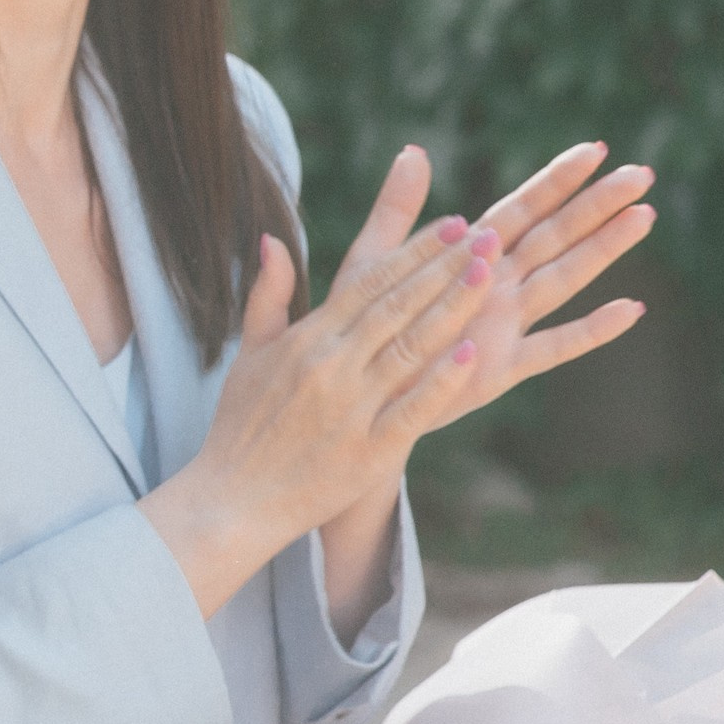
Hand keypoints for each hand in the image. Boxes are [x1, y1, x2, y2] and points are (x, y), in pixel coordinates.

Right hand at [148, 165, 505, 613]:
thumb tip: (272, 240)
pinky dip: (441, 381)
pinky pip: (412, 409)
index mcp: (306, 339)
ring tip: (490, 275)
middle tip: (489, 235)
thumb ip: (268, 295)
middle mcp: (331, 366)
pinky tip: (471, 352)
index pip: (371, 283)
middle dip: (447, 267)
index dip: (415, 251)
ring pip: (411, 348)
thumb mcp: (249, 354)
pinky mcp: (369, 451)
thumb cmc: (241, 425)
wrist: (233, 498)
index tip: (454, 224)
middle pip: (398, 306)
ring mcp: (352, 409)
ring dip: (453, 308)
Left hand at [328, 142, 654, 430]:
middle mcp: (495, 285)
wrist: (357, 389)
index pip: (520, 209)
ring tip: (644, 217)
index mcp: (467, 256)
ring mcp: (504, 324)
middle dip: (596, 205)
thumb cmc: (363, 324)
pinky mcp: (502, 368)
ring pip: (564, 278)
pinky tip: (630, 311)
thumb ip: (396, 208)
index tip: (594, 148)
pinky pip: (555, 347)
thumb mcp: (375, 259)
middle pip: (554, 236)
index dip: (555, 180)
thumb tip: (414, 149)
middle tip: (641, 174)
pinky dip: (591, 330)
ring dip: (602, 249)